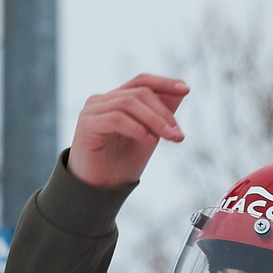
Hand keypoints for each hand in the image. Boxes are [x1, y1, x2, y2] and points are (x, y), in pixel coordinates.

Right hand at [65, 74, 188, 188]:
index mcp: (116, 100)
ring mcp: (92, 111)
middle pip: (139, 92)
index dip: (164, 83)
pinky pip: (116, 118)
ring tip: (169, 137)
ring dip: (155, 120)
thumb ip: (161, 115)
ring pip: (129, 102)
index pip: (141, 81)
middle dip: (163, 112)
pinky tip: (150, 140)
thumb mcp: (149, 136)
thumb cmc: (121, 164)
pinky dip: (137, 128)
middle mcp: (102, 101)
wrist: (100, 191)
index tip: (186, 89)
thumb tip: (182, 91)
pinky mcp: (86, 124)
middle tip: (178, 134)